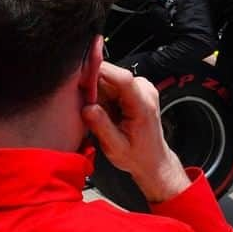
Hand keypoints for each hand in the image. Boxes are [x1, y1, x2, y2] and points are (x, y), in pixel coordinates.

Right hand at [81, 62, 189, 204]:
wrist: (152, 159)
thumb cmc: (138, 155)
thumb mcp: (116, 148)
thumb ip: (101, 127)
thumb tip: (87, 108)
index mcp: (143, 105)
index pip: (122, 78)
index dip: (99, 72)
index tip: (80, 77)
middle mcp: (144, 91)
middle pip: (110, 75)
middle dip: (93, 87)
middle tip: (87, 108)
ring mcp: (140, 87)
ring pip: (108, 78)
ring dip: (96, 92)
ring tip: (99, 114)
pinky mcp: (134, 88)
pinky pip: (111, 83)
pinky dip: (102, 95)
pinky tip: (104, 110)